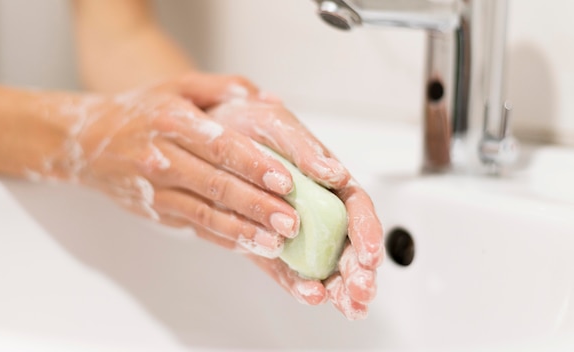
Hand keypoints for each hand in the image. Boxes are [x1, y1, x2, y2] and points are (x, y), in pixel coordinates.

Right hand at [47, 85, 302, 258]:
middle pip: (216, 185)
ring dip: (243, 230)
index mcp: (172, 122)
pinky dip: (223, 237)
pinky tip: (248, 245)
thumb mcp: (176, 86)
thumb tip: (265, 98)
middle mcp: (162, 157)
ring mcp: (157, 188)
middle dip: (257, 205)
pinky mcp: (156, 211)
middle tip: (291, 221)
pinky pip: (194, 226)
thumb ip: (221, 87)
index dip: (253, 164)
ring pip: (205, 213)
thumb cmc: (141, 111)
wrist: (86, 142)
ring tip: (275, 242)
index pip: (219, 145)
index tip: (285, 180)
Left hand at [208, 98, 384, 319]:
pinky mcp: (269, 245)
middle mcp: (315, 208)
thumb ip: (304, 148)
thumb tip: (335, 172)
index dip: (367, 231)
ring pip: (324, 263)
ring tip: (348, 306)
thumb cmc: (246, 124)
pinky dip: (302, 285)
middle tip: (360, 291)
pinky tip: (312, 296)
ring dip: (339, 286)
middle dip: (359, 270)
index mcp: (325, 179)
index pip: (356, 207)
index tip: (368, 254)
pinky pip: (289, 269)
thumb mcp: (274, 125)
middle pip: (346, 243)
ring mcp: (294, 230)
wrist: (206, 136)